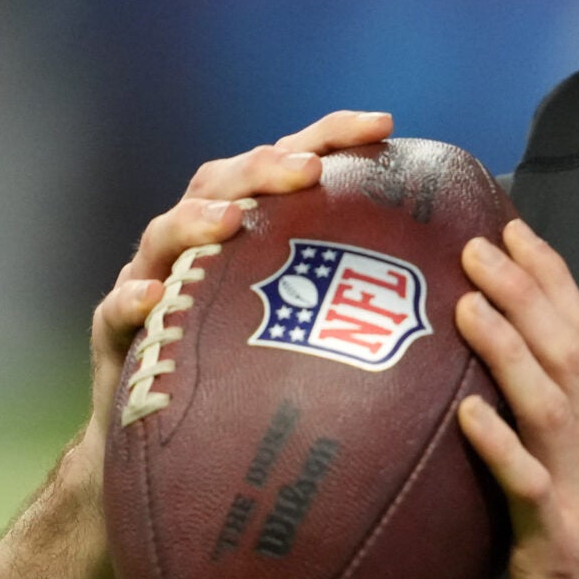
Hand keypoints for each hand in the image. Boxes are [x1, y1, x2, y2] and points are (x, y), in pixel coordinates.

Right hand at [80, 110, 396, 482]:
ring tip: (233, 220)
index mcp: (250, 229)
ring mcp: (151, 283)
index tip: (385, 125)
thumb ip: (367, 297)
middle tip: (309, 169)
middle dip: (265, 167)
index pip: (291, 165)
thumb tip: (462, 280)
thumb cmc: (255, 381)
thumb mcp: (313, 332)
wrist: (169, 453)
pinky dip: (132, 301)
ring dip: (198, 220)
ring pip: (165, 233)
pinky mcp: (117, 336)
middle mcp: (197, 244)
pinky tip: (154, 298)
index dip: (333, 136)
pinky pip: (116, 312)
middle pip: (225, 182)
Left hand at [452, 219, 578, 578]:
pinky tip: (464, 413)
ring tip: (469, 301)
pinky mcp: (557, 546)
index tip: (514, 229)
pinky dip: (498, 445)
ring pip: (552, 402)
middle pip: (572, 352)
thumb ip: (546, 440)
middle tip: (478, 243)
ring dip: (511, 347)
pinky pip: (526, 485)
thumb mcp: (574, 496)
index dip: (553, 279)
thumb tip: (491, 390)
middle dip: (528, 291)